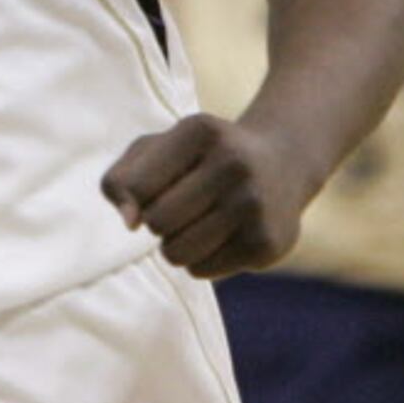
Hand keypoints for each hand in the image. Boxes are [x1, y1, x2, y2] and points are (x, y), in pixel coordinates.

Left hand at [100, 113, 316, 277]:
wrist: (282, 162)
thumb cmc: (199, 157)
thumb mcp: (157, 149)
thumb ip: (121, 179)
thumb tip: (129, 223)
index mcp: (200, 131)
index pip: (137, 188)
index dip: (136, 197)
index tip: (154, 189)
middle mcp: (234, 164)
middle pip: (157, 222)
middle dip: (157, 222)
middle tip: (180, 207)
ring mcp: (255, 205)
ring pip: (176, 253)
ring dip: (174, 245)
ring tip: (197, 223)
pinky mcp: (268, 243)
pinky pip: (200, 271)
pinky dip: (199, 259)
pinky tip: (222, 235)